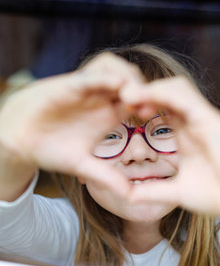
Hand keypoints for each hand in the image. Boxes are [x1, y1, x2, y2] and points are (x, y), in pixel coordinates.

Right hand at [0, 53, 142, 198]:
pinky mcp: (72, 83)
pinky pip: (94, 73)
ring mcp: (88, 89)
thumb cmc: (51, 151)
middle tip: (149, 107)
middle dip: (145, 89)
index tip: (154, 118)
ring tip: (134, 98)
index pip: (139, 101)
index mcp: (110, 115)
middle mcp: (102, 99)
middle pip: (134, 81)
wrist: (20, 140)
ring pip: (117, 68)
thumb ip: (106, 177)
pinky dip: (107, 76)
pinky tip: (116, 86)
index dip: (150, 105)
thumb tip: (129, 197)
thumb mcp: (83, 166)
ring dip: (129, 78)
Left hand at [121, 77, 219, 256]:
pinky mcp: (212, 119)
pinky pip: (185, 96)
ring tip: (125, 95)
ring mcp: (204, 119)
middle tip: (117, 100)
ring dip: (149, 88)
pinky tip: (142, 98)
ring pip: (174, 88)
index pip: (160, 113)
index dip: (138, 110)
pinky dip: (163, 91)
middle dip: (140, 94)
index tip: (117, 116)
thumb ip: (152, 191)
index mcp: (186, 137)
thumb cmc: (217, 197)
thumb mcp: (175, 193)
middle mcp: (194, 124)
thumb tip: (126, 197)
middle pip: (165, 96)